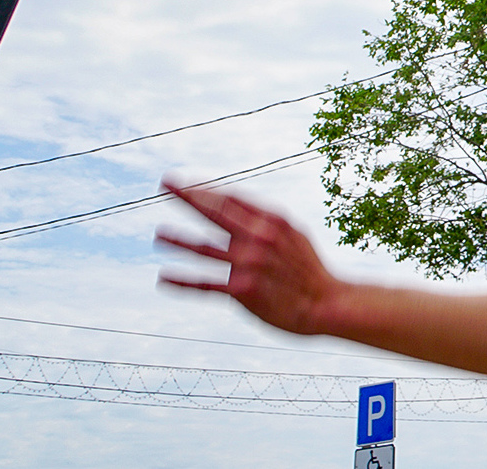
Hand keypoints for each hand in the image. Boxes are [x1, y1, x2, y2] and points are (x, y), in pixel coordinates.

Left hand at [156, 179, 340, 334]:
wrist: (327, 303)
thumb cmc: (308, 270)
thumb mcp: (294, 235)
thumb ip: (266, 222)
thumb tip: (239, 208)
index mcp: (273, 220)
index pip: (231, 198)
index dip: (205, 188)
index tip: (185, 182)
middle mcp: (259, 237)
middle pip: (215, 212)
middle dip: (187, 196)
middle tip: (165, 184)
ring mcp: (248, 263)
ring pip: (203, 248)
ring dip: (177, 240)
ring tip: (158, 235)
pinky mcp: (242, 290)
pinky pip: (204, 285)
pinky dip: (182, 282)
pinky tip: (164, 278)